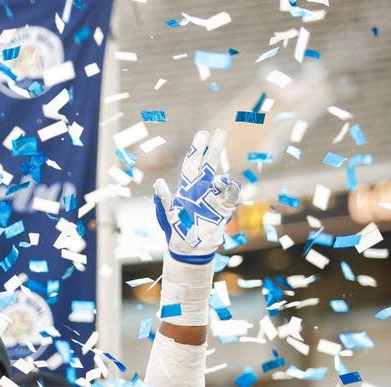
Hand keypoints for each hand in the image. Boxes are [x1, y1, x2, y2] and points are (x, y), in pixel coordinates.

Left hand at [152, 129, 239, 263]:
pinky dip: (232, 191)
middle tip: (221, 132)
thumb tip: (158, 183)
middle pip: (209, 165)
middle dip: (214, 149)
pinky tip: (229, 188)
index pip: (192, 164)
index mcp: (186, 188)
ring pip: (221, 180)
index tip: (203, 134)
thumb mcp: (166, 217)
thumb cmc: (175, 231)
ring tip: (219, 182)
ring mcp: (213, 198)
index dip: (197, 150)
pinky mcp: (224, 209)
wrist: (190, 250)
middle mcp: (201, 189)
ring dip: (222, 178)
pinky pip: (230, 196)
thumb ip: (163, 201)